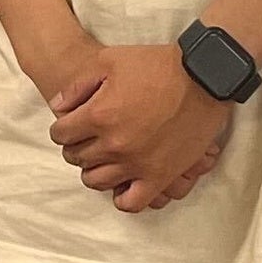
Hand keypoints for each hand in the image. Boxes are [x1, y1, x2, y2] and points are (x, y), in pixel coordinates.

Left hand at [49, 45, 233, 213]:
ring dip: (93, 169)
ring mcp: (137, 164)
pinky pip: (131, 202)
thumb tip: (58, 106)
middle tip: (86, 138)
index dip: (62, 127)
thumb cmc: (156, 65)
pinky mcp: (160, 176)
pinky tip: (123, 181)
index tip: (71, 124)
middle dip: (76, 146)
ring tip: (103, 157)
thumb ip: (78, 86)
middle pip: (76, 158)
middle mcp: (114, 145)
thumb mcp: (109, 60)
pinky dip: (121, 196)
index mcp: (98, 115)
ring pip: (97, 181)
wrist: (203, 77)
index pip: (61, 134)